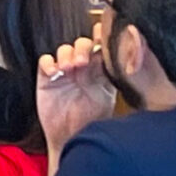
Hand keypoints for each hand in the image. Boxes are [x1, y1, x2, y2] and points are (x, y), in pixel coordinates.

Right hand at [37, 37, 116, 159]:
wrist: (70, 140)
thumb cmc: (91, 124)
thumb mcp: (108, 102)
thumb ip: (115, 83)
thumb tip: (130, 66)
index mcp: (101, 73)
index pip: (102, 49)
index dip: (102, 40)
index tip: (104, 36)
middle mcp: (83, 70)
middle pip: (83, 45)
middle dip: (83, 48)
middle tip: (83, 61)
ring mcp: (64, 73)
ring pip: (64, 50)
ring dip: (67, 54)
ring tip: (69, 68)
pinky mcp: (46, 79)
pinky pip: (45, 62)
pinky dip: (48, 63)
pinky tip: (54, 73)